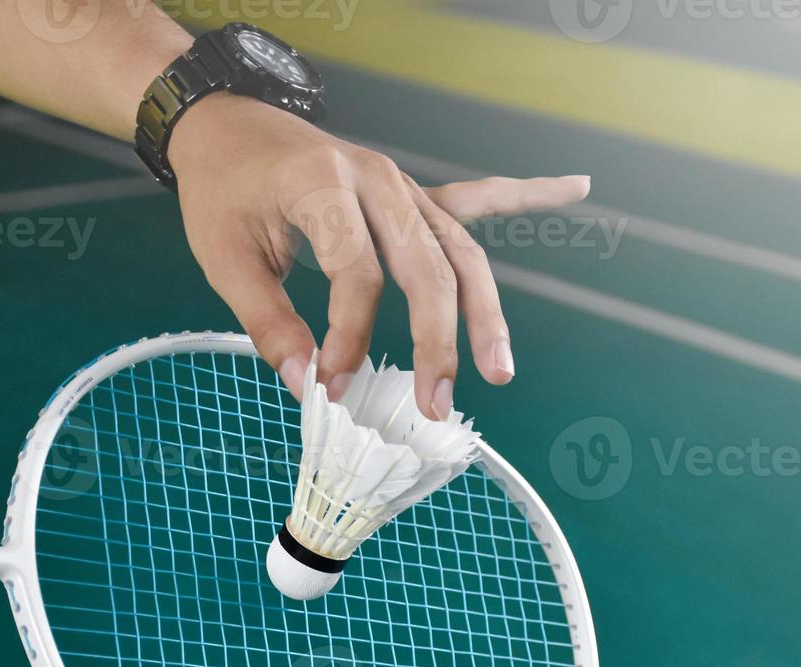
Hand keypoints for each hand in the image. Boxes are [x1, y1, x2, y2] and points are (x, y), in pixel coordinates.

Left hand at [168, 93, 591, 419]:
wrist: (226, 127)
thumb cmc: (223, 192)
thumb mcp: (225, 259)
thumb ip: (268, 322)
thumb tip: (307, 383)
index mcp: (325, 187)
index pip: (358, 273)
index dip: (350, 335)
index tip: (332, 387)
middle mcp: (377, 181)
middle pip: (427, 267)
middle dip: (438, 343)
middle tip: (437, 404)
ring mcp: (402, 186)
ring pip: (460, 251)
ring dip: (485, 312)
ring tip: (499, 369)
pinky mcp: (413, 194)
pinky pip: (477, 199)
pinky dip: (527, 194)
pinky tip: (576, 187)